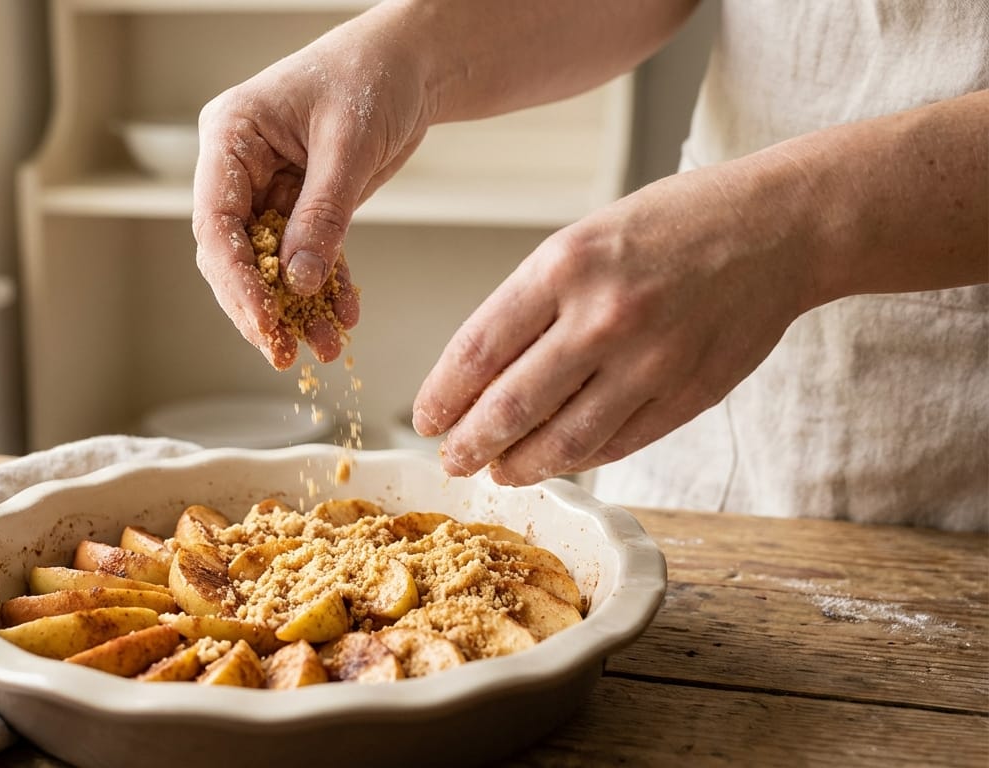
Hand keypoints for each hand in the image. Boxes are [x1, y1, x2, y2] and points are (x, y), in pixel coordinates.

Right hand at [192, 7, 433, 368]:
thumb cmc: (373, 74)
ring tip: (325, 346)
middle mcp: (239, 166)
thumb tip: (299, 281)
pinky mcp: (301, 205)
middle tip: (284, 351)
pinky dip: (325, 289)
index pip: (216, 222)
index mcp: (230, 136)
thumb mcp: (348, 145)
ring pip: (268, 265)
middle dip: (260, 307)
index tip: (264, 322)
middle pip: (232, 254)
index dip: (236, 280)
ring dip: (295, 308)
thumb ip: (323, 215)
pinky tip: (343, 316)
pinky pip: (306, 257)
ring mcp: (268, 188)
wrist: (413, 63)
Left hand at [412, 156, 817, 484]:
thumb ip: (533, 304)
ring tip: (498, 470)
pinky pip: (616, 445)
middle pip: (511, 407)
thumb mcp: (584, 239)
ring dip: (519, 465)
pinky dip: (578, 459)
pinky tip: (557, 460)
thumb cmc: (672, 226)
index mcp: (565, 265)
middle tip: (452, 460)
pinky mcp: (688, 396)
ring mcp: (650, 362)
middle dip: (470, 445)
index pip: (478, 349)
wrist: (778, 227)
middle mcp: (604, 316)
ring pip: (563, 441)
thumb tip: (479, 376)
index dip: (442, 396)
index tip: (426, 419)